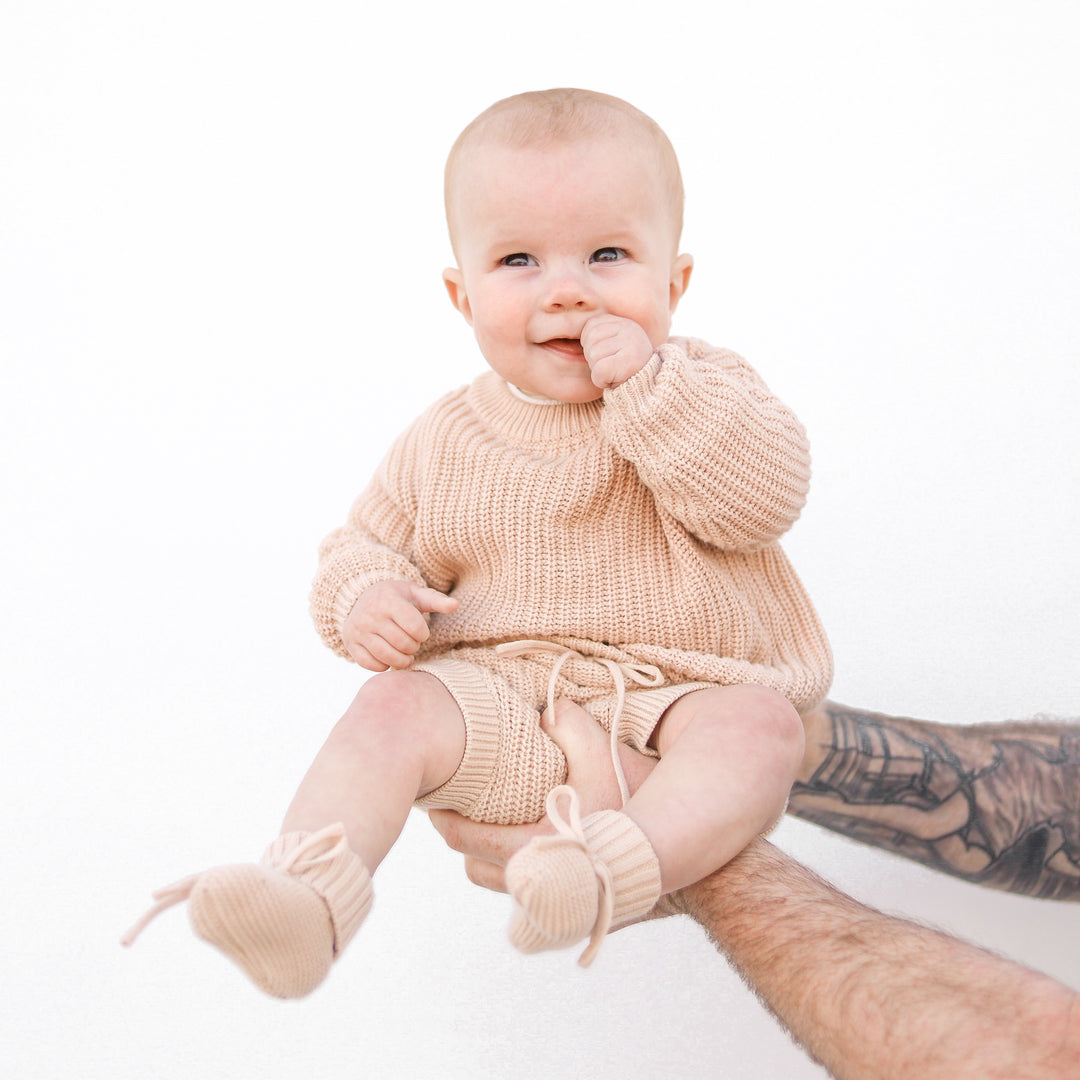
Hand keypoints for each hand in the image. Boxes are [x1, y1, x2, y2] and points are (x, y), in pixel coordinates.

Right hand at [342, 580, 457, 671]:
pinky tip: (389, 656)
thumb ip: (436, 600)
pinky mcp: (351, 645)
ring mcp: (358, 631)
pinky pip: (373, 665)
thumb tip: (456, 605)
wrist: (361, 598)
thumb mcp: (415, 594)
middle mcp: (370, 615)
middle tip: (412, 642)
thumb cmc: (396, 598)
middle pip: (403, 644)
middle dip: (413, 647)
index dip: (423, 633)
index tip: (420, 631)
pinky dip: (385, 665)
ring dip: (402, 660)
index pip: (415, 627)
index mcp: (388, 600)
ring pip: (388, 657)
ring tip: (405, 653)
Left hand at [430, 698, 657, 892]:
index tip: (438, 800)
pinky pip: (522, 891)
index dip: (446, 819)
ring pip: (496, 883)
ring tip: (486, 823)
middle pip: (474, 868)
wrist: (673, 854)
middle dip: (462, 838)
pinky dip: (513, 870)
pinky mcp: (566, 908)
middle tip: (454, 808)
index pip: (468, 842)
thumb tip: (542, 712)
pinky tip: (523, 841)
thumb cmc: (639, 802)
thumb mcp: (605, 755)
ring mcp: (553, 902)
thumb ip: (569, 725)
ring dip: (486, 856)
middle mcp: (540, 884)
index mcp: (539, 848)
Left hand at [580, 314, 654, 389]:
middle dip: (594, 358)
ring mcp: (631, 344)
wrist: (645, 389)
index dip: (591, 345)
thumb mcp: (612, 345)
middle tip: (612, 365)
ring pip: (592, 356)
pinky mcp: (629, 362)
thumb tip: (567, 329)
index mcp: (623, 322)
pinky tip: (616, 380)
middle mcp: (629, 328)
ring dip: (598, 369)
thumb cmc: (623, 369)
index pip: (590, 327)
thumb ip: (597, 335)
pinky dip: (602, 381)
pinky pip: (599, 372)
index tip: (608, 354)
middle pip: (589, 341)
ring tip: (615, 371)